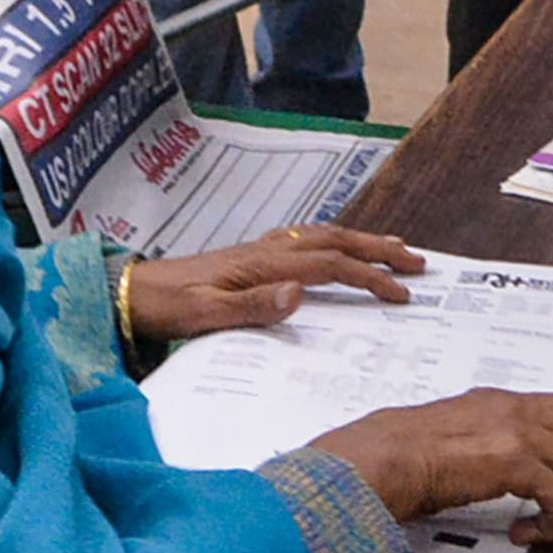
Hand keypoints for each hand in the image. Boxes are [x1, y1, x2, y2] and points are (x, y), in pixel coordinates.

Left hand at [124, 224, 424, 340]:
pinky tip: (339, 251)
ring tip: (394, 249)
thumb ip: (253, 306)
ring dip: (361, 241)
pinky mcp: (251, 257)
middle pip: (335, 240)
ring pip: (322, 236)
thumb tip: (301, 294)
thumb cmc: (168, 308)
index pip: (330, 265)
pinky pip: (305, 241)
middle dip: (379, 249)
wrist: (133, 294)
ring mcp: (259, 250)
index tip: (402, 295)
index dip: (370, 277)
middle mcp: (267, 250)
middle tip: (418, 262)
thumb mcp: (206, 316)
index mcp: (263, 264)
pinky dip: (334, 242)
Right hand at [312, 390, 552, 545]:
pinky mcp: (516, 463)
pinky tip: (525, 532)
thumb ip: (483, 438)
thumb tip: (493, 465)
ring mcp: (521, 434)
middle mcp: (520, 411)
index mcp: (505, 402)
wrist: (384, 456)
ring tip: (550, 522)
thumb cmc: (402, 450)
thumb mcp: (453, 430)